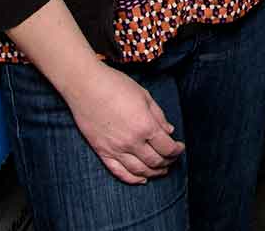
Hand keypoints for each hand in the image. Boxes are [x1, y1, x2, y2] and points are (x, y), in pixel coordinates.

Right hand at [66, 64, 184, 183]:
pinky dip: (133, 179)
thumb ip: (158, 116)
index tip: (180, 147)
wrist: (85, 86)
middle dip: (168, 162)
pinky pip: (119, 172)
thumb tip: (169, 131)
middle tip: (172, 158)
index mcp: (145, 125)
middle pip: (156, 161)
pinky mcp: (102, 152)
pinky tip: (141, 179)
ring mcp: (116, 149)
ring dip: (154, 173)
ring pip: (140, 171)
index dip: (177, 150)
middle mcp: (132, 141)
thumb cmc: (116, 85)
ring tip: (161, 170)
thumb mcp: (144, 95)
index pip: (167, 147)